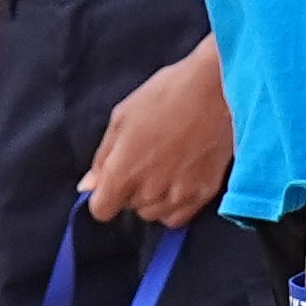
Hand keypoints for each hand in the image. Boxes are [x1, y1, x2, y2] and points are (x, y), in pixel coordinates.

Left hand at [79, 42, 234, 226]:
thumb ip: (103, 158)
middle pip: (129, 207)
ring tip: (166, 166)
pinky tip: (179, 181)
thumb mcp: (122, 117)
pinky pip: (179, 216)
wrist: (217, 89)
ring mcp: (177, 195)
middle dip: (132, 188)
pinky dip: (174, 205)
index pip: (101, 209)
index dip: (104, 196)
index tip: (113, 182)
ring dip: (153, 197)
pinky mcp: (203, 194)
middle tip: (147, 158)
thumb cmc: (166, 95)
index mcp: (122, 171)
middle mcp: (148, 190)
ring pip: (153, 213)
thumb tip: (88, 186)